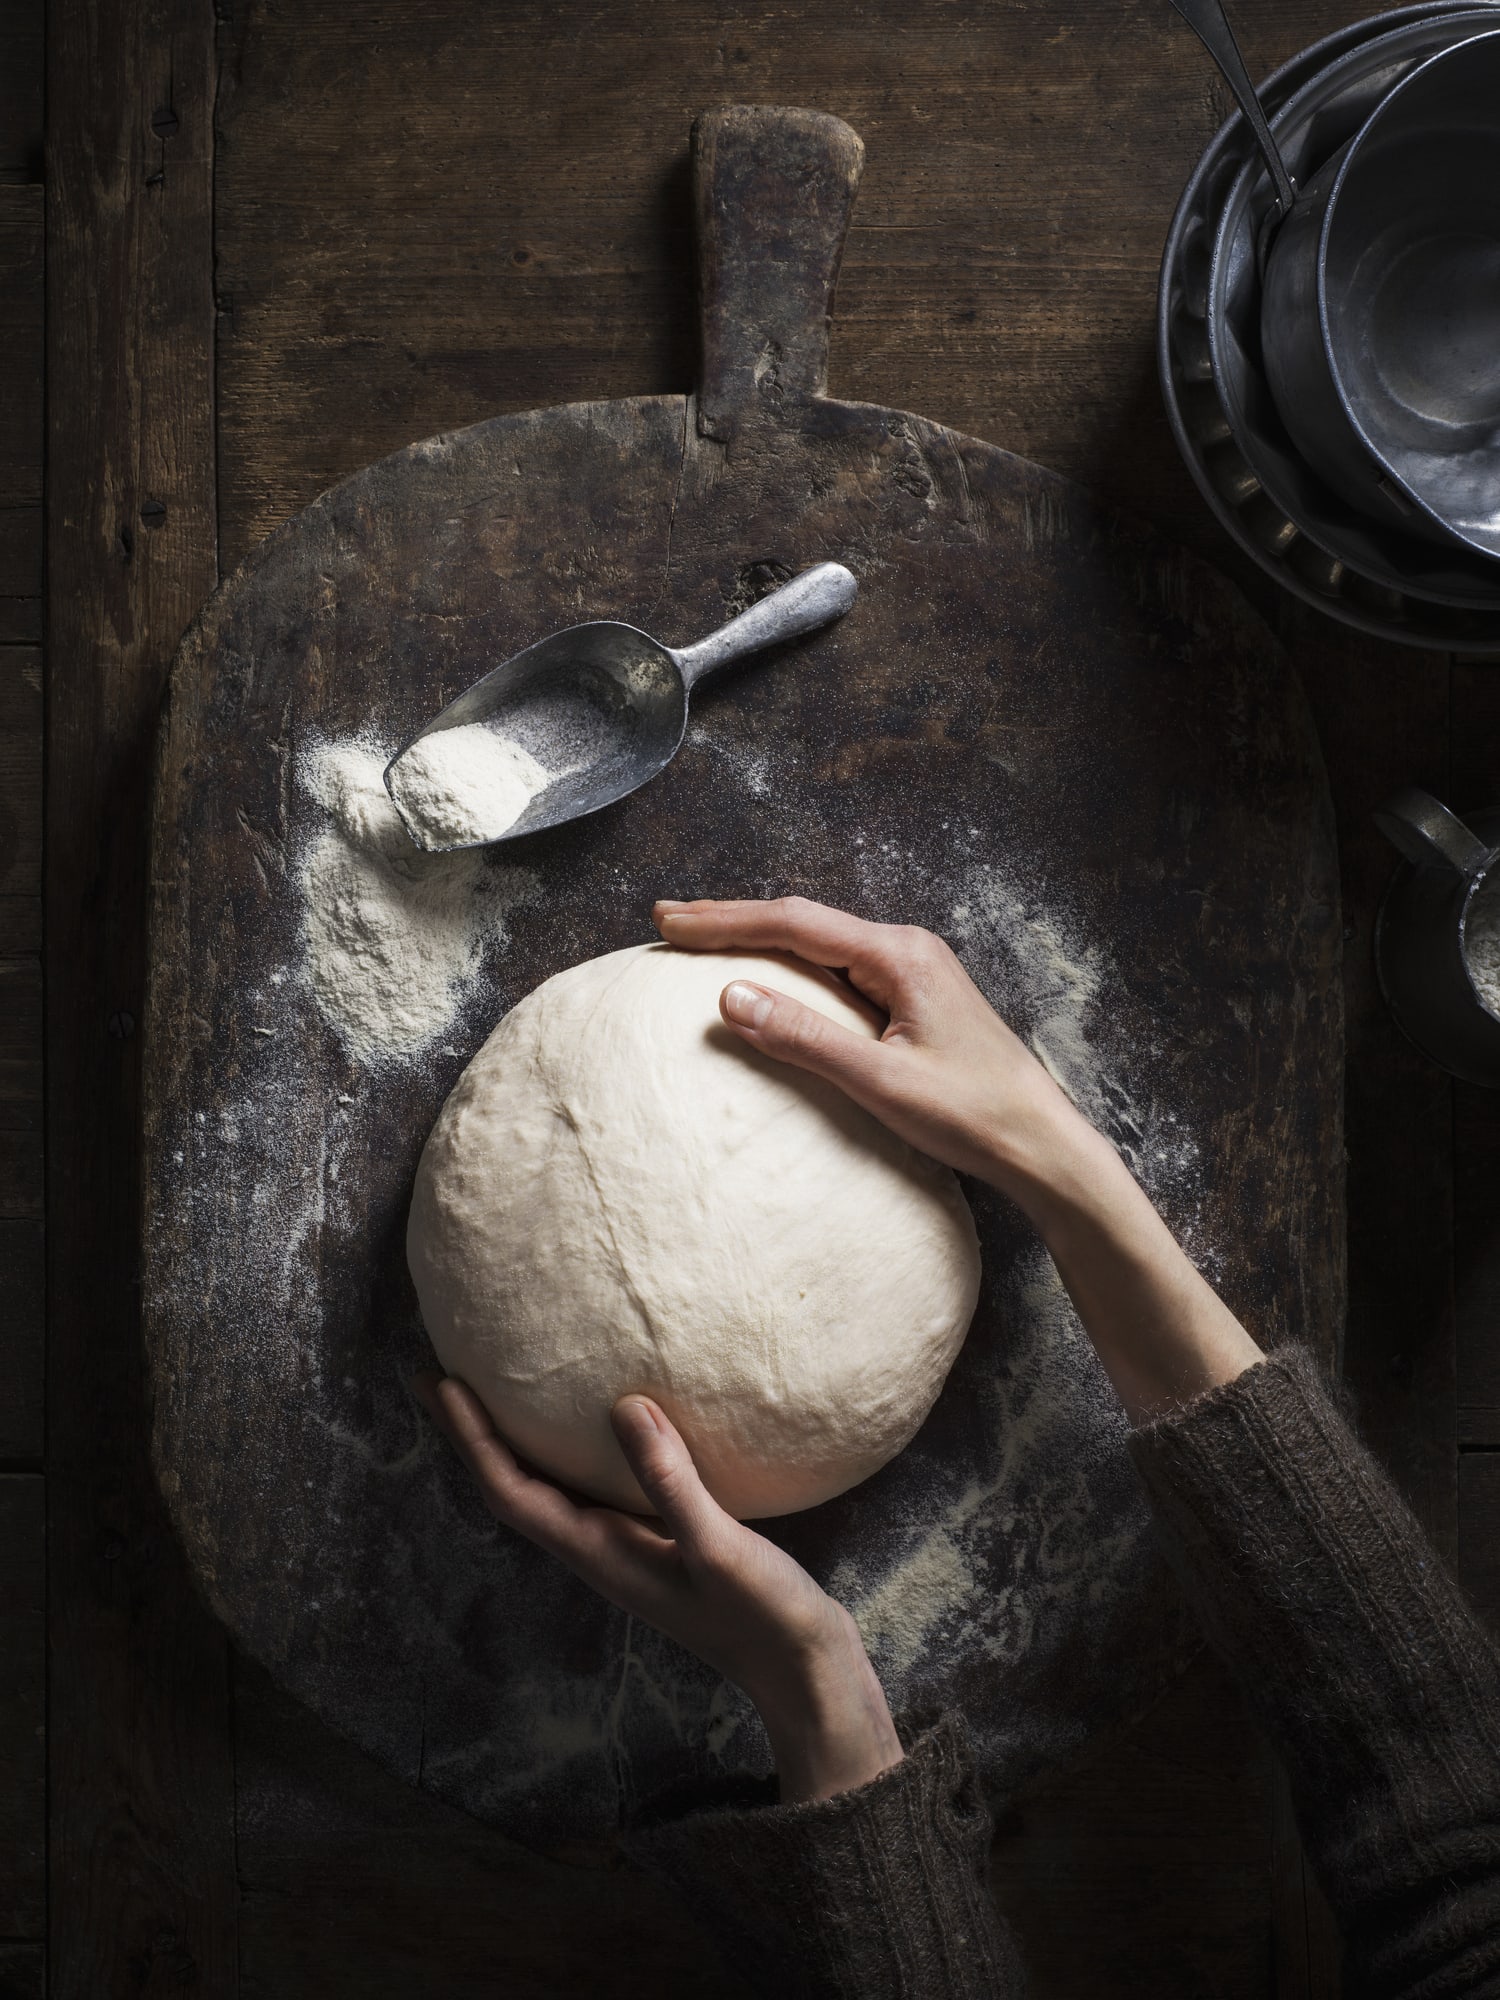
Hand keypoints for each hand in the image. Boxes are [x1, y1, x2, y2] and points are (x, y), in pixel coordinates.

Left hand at [413, 1374, 903, 1802]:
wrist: (804, 1674)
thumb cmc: (763, 1617)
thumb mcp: (718, 1546)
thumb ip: (670, 1481)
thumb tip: (623, 1405)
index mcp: (599, 1555)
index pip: (511, 1492)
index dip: (471, 1438)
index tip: (441, 1382)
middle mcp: (600, 1551)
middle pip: (514, 1487)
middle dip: (473, 1434)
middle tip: (436, 1375)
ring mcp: (627, 1549)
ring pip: (549, 1488)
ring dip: (513, 1442)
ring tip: (494, 1390)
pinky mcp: (658, 1542)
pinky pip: (593, 1487)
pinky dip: (572, 1451)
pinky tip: (596, 1424)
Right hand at [652, 892, 1088, 1190]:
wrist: (1041, 1144)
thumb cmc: (972, 1116)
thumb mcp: (879, 1082)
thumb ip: (803, 1037)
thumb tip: (730, 996)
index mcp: (899, 955)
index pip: (794, 924)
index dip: (725, 921)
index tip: (668, 922)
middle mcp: (906, 949)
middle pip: (803, 923)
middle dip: (733, 921)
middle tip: (668, 923)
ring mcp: (913, 971)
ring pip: (820, 944)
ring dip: (760, 941)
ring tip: (703, 942)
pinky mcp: (914, 999)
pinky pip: (839, 971)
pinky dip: (791, 968)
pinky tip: (769, 979)